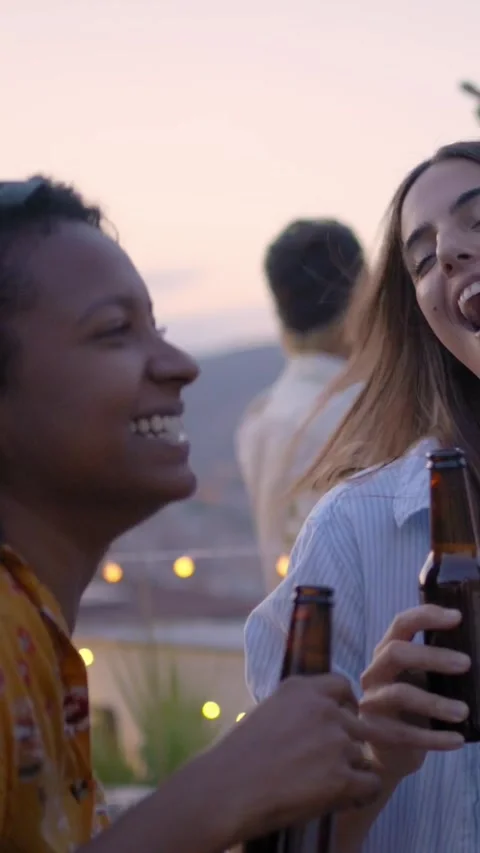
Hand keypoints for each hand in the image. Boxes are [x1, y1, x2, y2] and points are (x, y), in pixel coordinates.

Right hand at [203, 673, 380, 845]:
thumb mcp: (266, 712)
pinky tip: (342, 799)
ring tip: (322, 784)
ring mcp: (336, 742)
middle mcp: (324, 709)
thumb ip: (296, 710)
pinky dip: (361, 793)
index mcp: (302, 689)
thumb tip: (314, 721)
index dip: (345, 705)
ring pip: (362, 754)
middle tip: (326, 763)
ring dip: (349, 769)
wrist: (228, 789)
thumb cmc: (237, 756)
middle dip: (346, 742)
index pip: (343, 686)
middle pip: (356, 723)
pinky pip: (371, 782)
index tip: (339, 720)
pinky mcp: (342, 777)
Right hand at [360, 604, 468, 780]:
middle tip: (466, 664)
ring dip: (435, 702)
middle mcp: (375, 672)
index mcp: (387, 652)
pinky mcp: (376, 732)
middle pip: (396, 653)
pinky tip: (458, 740)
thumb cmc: (412, 707)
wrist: (389, 752)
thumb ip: (438, 667)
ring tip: (464, 712)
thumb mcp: (421, 680)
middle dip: (432, 656)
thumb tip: (477, 657)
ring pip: (400, 693)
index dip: (427, 616)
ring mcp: (373, 702)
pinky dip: (435, 737)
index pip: (402, 624)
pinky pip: (406, 733)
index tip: (457, 617)